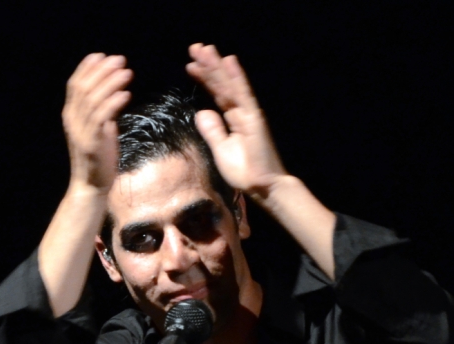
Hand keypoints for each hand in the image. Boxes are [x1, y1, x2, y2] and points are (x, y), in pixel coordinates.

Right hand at [62, 53, 132, 190]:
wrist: (92, 186)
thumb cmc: (98, 159)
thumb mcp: (99, 131)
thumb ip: (102, 114)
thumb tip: (114, 96)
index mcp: (71, 116)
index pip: (75, 85)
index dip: (87, 68)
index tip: (102, 56)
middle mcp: (73, 121)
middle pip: (84, 88)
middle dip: (102, 71)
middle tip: (120, 60)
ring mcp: (81, 132)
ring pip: (94, 100)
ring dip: (111, 83)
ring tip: (127, 73)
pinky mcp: (92, 143)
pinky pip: (102, 117)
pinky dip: (114, 103)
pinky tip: (126, 94)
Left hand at [186, 44, 286, 197]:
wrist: (262, 187)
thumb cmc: (245, 172)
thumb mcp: (221, 150)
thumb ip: (212, 131)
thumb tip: (201, 112)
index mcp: (233, 120)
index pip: (216, 95)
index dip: (204, 80)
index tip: (191, 66)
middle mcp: (241, 112)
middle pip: (221, 85)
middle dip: (208, 67)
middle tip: (195, 48)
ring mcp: (248, 114)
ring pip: (230, 85)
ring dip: (217, 66)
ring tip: (204, 49)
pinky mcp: (254, 119)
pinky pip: (243, 95)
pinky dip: (236, 77)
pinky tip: (228, 61)